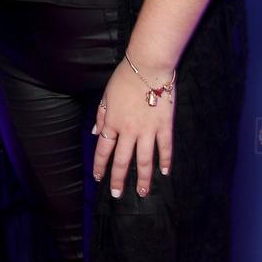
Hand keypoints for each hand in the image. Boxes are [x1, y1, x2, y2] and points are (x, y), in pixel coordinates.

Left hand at [92, 59, 173, 197]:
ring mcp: (148, 130)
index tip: (98, 177)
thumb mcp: (107, 95)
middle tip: (117, 194)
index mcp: (113, 122)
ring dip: (143, 178)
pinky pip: (165, 148)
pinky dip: (166, 161)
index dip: (100, 164)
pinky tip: (165, 172)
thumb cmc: (124, 78)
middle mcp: (129, 130)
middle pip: (123, 160)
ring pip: (145, 160)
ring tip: (143, 192)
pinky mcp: (164, 127)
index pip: (104, 149)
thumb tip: (95, 133)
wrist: (147, 67)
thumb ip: (101, 115)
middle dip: (118, 179)